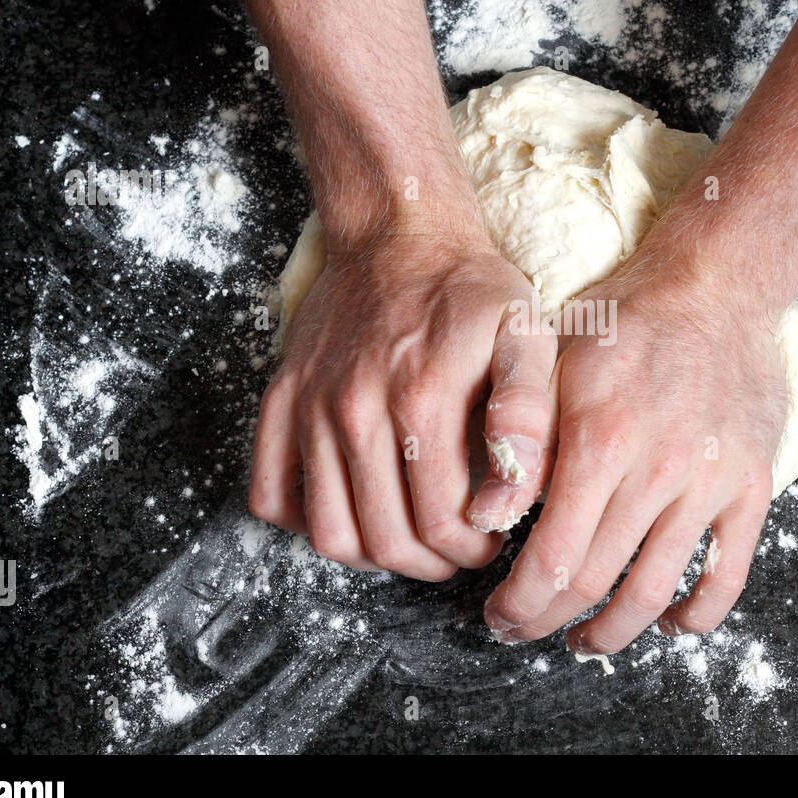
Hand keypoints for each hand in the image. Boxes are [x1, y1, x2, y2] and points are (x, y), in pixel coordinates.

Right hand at [249, 219, 556, 579]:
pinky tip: (352, 507)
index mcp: (421, 400)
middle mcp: (355, 410)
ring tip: (409, 538)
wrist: (399, 234)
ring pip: (329, 534)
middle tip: (457, 548)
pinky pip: (271, 496)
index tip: (490, 536)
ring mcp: (310, 407)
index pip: (442, 523)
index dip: (473, 547)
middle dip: (431, 563)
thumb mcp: (525, 334)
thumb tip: (509, 497)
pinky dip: (306, 523)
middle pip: (386, 540)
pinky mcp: (280, 402)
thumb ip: (527, 416)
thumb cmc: (470, 290)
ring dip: (374, 557)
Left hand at [482, 257, 786, 651]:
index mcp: (599, 441)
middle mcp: (657, 472)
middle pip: (595, 584)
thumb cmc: (622, 320)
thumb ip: (522, 443)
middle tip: (523, 630)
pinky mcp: (751, 486)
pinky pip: (727, 574)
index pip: (552, 560)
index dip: (519, 605)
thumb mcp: (549, 363)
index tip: (499, 616)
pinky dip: (695, 614)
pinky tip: (666, 622)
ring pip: (656, 592)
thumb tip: (487, 521)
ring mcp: (710, 483)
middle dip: (547, 621)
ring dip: (613, 633)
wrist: (714, 286)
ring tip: (584, 641)